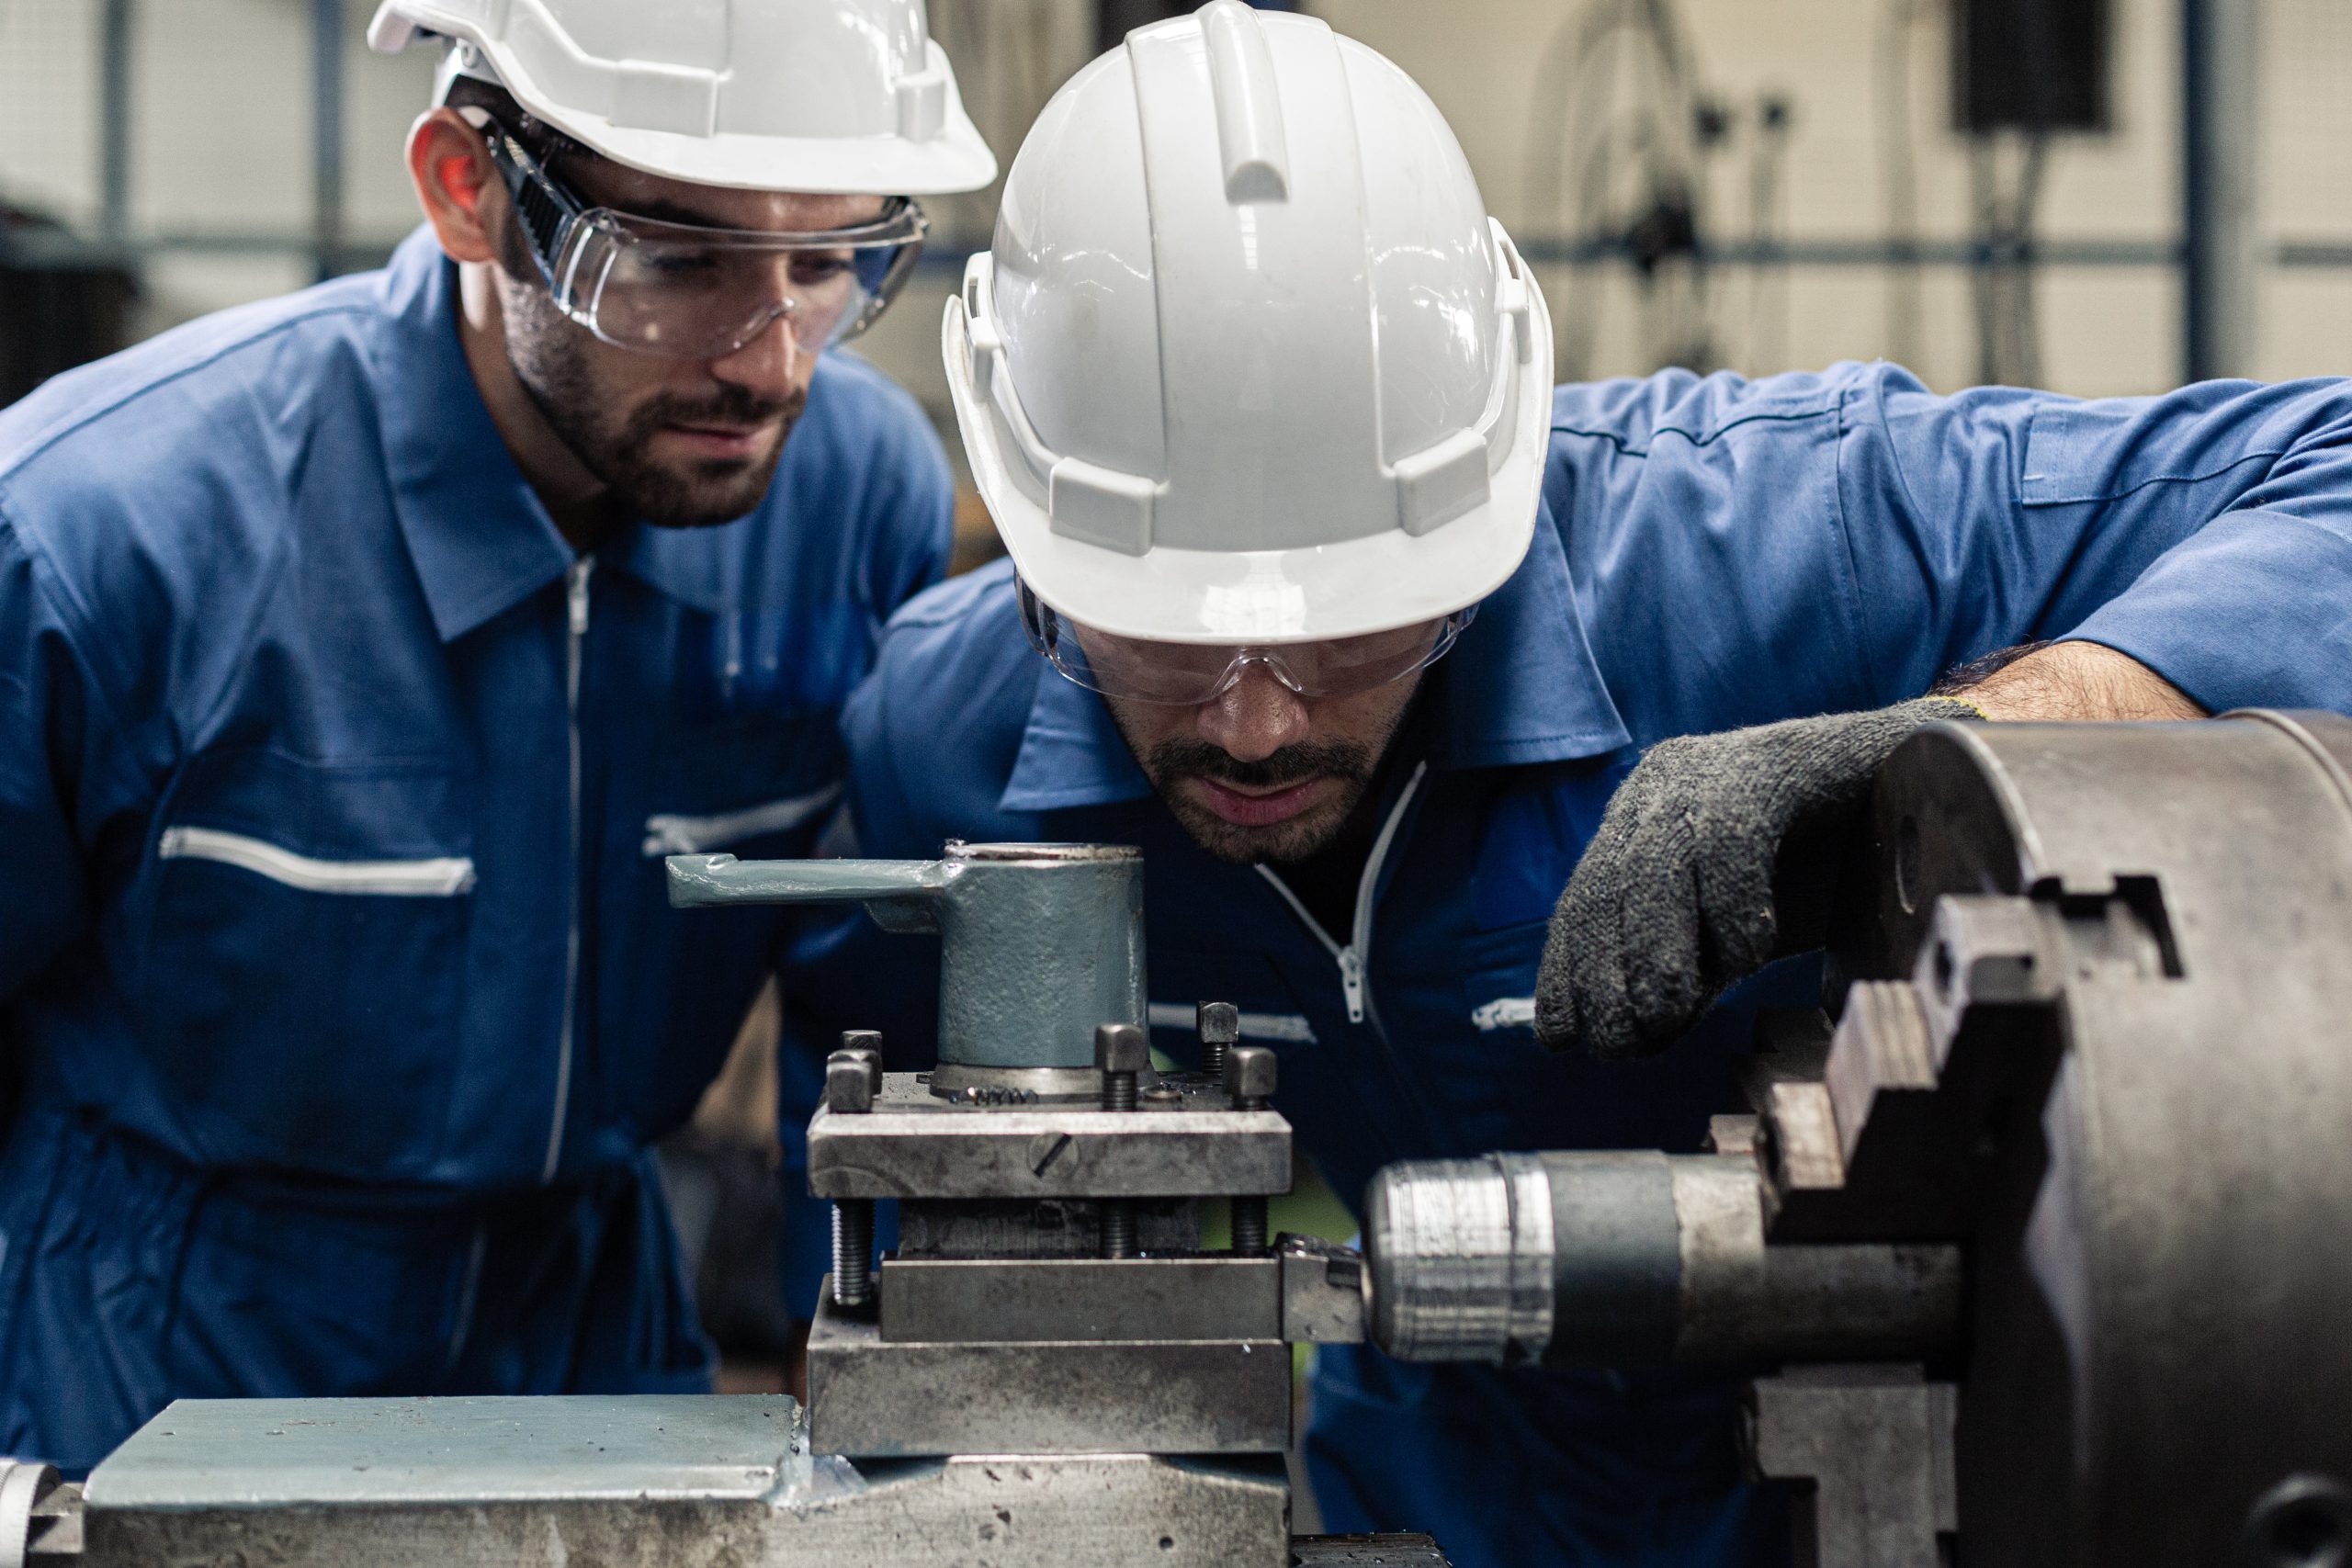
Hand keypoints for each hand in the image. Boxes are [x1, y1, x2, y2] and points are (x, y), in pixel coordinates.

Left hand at [1534, 698, 1979, 1058]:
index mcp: (1646, 818)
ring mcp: (1716, 764)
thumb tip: (1635, 1036)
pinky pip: (1732, 837)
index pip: (1586, 900)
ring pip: (1660, 864)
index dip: (1568, 969)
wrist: (1927, 780)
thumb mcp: (1744, 928)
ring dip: (1655, 948)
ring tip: (1665, 1016)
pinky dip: (1733, 904)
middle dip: (1603, 971)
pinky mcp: (1772, 760)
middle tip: (1615, 1044)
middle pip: (1611, 885)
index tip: (1559, 1038)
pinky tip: (1751, 957)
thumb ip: (1693, 969)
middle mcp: (1665, 784)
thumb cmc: (1832, 864)